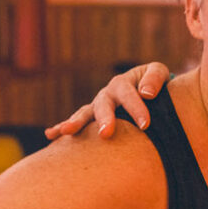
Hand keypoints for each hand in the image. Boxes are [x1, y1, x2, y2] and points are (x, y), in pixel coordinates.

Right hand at [43, 62, 170, 138]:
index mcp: (123, 83)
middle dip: (104, 119)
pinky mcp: (92, 118)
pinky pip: (76, 123)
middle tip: (105, 134)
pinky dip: (61, 127)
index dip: (136, 108)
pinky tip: (50, 135)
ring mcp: (96, 106)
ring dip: (76, 122)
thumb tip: (146, 93)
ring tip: (67, 131)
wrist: (146, 90)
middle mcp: (106, 94)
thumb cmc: (154, 83)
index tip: (146, 124)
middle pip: (103, 105)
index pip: (128, 94)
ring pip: (85, 113)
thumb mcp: (157, 73)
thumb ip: (154, 79)